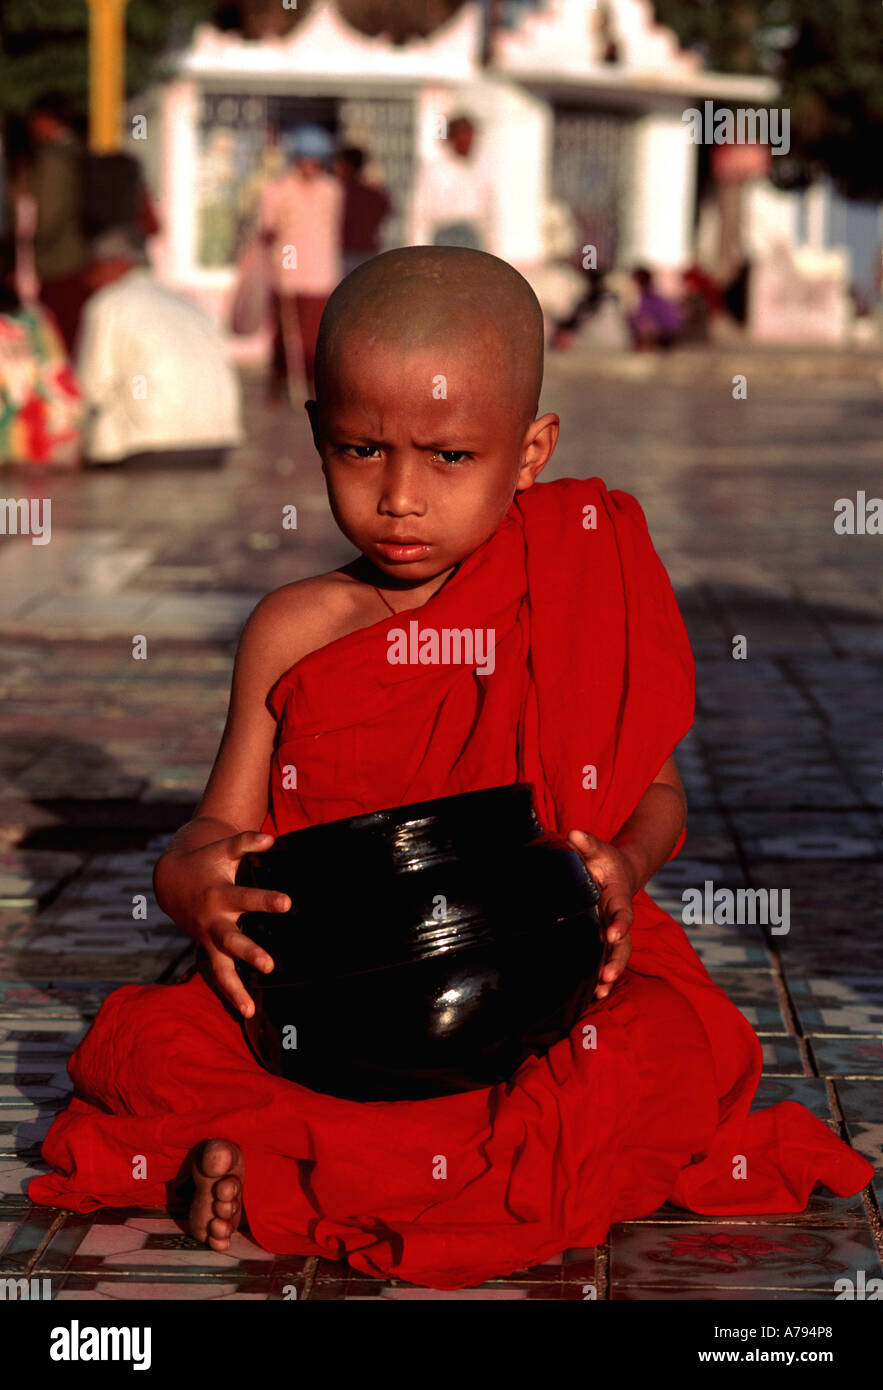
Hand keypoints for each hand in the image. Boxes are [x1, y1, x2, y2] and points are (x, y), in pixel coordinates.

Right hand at [156, 831, 289, 1017]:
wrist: (172, 881)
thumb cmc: (206, 862)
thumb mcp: (223, 848)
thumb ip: (246, 843)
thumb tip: (269, 839)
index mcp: (219, 894)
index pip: (246, 897)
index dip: (265, 900)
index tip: (287, 903)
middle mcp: (213, 921)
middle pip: (231, 940)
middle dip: (249, 952)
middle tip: (269, 965)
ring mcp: (209, 939)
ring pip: (220, 967)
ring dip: (234, 987)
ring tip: (249, 1008)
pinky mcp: (209, 951)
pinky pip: (220, 976)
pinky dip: (232, 993)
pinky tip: (248, 1011)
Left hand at [566, 829, 636, 999]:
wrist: (618, 873)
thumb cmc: (605, 861)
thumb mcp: (598, 850)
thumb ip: (588, 843)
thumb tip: (574, 834)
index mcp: (619, 897)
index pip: (623, 911)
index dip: (620, 923)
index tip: (613, 934)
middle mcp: (618, 919)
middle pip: (624, 943)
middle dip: (616, 960)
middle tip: (606, 975)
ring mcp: (612, 932)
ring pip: (616, 956)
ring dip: (610, 974)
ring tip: (600, 992)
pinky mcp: (603, 940)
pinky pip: (605, 960)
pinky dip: (602, 977)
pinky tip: (593, 995)